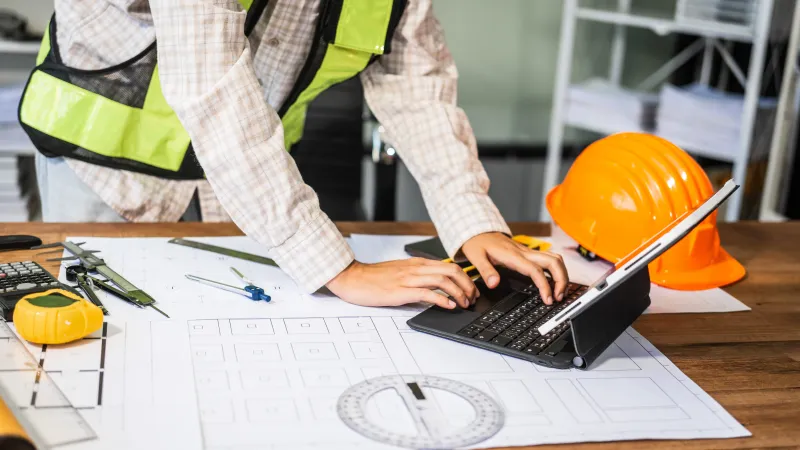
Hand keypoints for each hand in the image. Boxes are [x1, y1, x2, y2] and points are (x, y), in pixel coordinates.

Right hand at [326, 258, 478, 309]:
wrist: (352, 278)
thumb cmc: (373, 278)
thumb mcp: (399, 272)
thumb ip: (417, 276)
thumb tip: (434, 287)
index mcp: (417, 263)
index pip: (449, 265)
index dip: (465, 278)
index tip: (471, 290)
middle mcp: (416, 268)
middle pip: (452, 270)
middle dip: (468, 285)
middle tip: (473, 298)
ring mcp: (409, 279)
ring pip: (443, 281)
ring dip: (459, 293)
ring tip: (464, 304)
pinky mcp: (401, 291)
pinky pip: (427, 293)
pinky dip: (442, 300)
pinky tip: (449, 306)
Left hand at [461, 232, 568, 304]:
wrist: (478, 231)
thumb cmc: (478, 243)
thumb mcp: (475, 257)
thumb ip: (485, 270)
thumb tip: (494, 284)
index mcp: (513, 255)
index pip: (535, 270)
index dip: (544, 285)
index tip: (547, 299)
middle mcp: (524, 252)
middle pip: (553, 262)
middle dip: (561, 280)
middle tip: (558, 297)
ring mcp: (528, 252)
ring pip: (554, 258)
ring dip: (562, 274)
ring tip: (559, 292)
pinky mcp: (529, 253)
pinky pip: (549, 259)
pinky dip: (556, 270)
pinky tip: (554, 281)